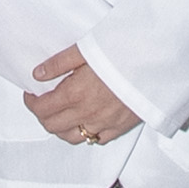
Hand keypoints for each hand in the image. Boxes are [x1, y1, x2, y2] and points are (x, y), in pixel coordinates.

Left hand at [23, 44, 140, 144]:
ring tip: (61, 114)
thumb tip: (38, 74)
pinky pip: (97, 140)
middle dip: (43, 115)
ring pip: (72, 138)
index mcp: (75, 93)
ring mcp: (104, 123)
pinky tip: (86, 121)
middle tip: (43, 103)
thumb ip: (59, 63)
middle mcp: (87, 113)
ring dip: (61, 128)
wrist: (156, 61)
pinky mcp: (120, 127)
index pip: (42, 109)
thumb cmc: (124, 50)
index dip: (31, 103)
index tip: (31, 94)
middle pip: (53, 126)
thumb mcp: (87, 48)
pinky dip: (86, 133)